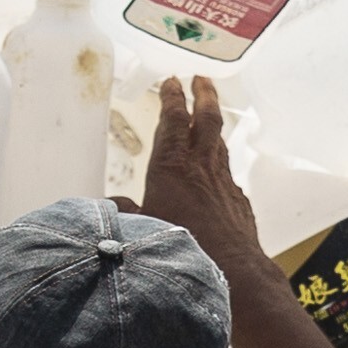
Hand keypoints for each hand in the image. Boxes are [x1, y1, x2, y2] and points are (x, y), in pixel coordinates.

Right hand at [129, 77, 266, 278]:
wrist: (230, 268)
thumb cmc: (182, 247)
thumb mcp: (141, 228)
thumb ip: (125, 212)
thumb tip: (111, 206)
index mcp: (172, 166)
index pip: (173, 119)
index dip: (172, 97)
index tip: (171, 81)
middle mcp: (200, 166)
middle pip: (207, 118)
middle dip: (203, 94)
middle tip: (200, 79)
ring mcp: (223, 181)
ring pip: (219, 143)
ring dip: (212, 124)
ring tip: (208, 114)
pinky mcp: (237, 200)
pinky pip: (227, 172)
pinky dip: (219, 163)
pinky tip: (215, 170)